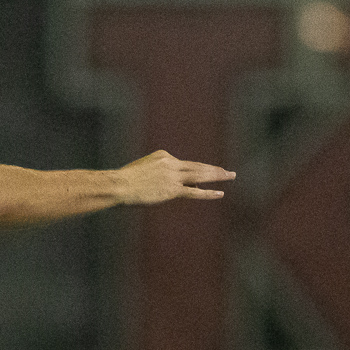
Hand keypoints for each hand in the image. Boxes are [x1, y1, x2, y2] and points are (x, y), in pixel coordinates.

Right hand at [115, 151, 232, 205]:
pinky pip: (194, 191)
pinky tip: (220, 193)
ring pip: (200, 175)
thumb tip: (166, 186)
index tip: (201, 178)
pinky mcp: (172, 190)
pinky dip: (208, 193)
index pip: (184, 164)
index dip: (195, 172)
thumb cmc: (124, 181)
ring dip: (217, 176)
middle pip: (198, 166)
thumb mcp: (141, 171)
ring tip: (230, 176)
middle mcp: (171, 163)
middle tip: (228, 172)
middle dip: (214, 169)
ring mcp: (173, 176)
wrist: (118, 185)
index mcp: (163, 155)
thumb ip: (156, 175)